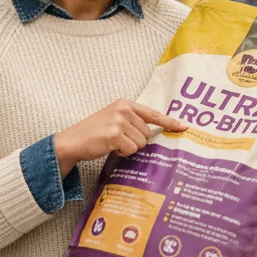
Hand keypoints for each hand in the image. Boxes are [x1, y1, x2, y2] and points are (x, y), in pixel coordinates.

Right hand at [55, 98, 187, 173]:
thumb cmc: (94, 133)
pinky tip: (109, 147)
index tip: (184, 126)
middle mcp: (124, 109)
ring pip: (141, 143)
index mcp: (125, 103)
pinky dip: (122, 153)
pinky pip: (132, 150)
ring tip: (112, 143)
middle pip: (147, 133)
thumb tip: (153, 133)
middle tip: (117, 140)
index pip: (153, 113)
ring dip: (128, 148)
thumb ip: (132, 120)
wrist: (73, 141)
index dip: (170, 122)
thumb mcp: (114, 119)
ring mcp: (120, 121)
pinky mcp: (115, 134)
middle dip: (135, 141)